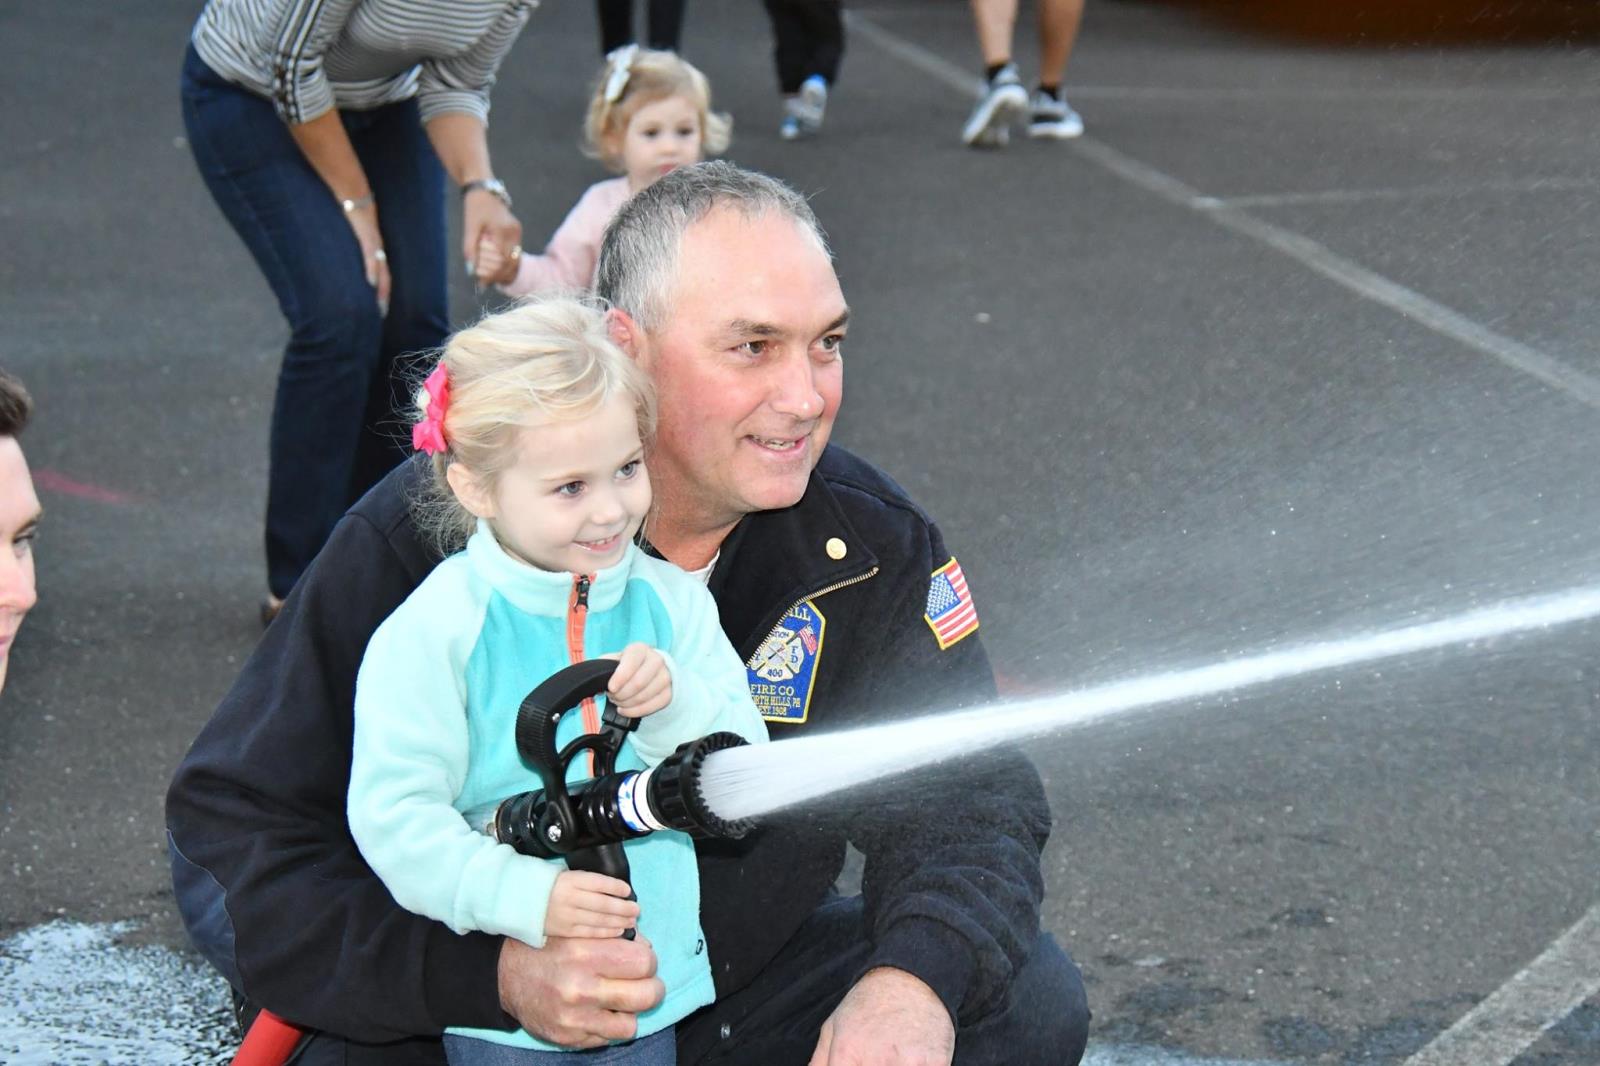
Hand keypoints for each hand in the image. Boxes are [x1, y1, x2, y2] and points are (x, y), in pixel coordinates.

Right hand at [343, 202, 389, 314]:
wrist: (352, 188)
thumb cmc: (349, 207)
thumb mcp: (351, 229)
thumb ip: (350, 243)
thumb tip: (333, 253)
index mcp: (373, 247)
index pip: (382, 273)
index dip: (383, 290)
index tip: (380, 307)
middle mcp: (376, 246)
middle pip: (385, 276)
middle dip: (384, 296)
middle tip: (382, 315)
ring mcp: (373, 241)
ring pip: (381, 270)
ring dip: (381, 289)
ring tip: (380, 307)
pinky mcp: (366, 235)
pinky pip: (370, 256)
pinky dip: (371, 270)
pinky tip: (371, 284)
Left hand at [463, 186, 521, 280]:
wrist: (483, 190)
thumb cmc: (474, 207)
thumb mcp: (469, 228)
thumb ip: (470, 249)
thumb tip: (471, 271)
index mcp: (504, 230)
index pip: (502, 260)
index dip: (493, 273)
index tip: (481, 283)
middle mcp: (514, 232)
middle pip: (510, 262)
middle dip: (498, 275)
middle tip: (484, 283)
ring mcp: (517, 231)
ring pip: (513, 258)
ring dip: (501, 269)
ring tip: (488, 278)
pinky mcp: (516, 231)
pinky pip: (512, 251)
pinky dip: (503, 260)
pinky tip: (493, 266)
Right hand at [498, 934, 663, 1048]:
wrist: (506, 976)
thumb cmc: (548, 948)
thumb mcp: (578, 930)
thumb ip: (613, 935)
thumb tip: (646, 946)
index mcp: (585, 954)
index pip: (644, 961)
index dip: (648, 959)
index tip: (640, 959)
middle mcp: (580, 989)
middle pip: (647, 995)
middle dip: (651, 987)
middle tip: (643, 982)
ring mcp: (574, 1019)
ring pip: (631, 1024)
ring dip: (630, 1011)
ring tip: (619, 999)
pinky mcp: (569, 1038)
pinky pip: (607, 1039)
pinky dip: (609, 1025)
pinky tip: (599, 1010)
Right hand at [545, 870, 638, 938]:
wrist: (520, 899)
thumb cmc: (548, 885)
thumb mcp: (566, 874)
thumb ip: (587, 882)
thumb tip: (615, 891)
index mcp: (570, 880)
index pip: (599, 883)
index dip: (616, 887)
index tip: (628, 891)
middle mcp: (569, 897)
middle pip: (602, 904)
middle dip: (623, 908)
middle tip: (636, 909)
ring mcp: (566, 916)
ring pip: (598, 920)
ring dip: (619, 921)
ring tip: (631, 921)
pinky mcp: (564, 931)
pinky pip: (589, 932)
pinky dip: (606, 932)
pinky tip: (618, 930)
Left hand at [603, 643, 671, 717]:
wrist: (648, 669)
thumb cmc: (626, 665)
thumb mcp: (613, 660)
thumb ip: (602, 666)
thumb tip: (596, 681)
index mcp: (640, 649)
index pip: (632, 661)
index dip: (620, 677)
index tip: (611, 688)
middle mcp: (656, 660)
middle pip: (639, 682)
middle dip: (621, 694)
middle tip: (612, 696)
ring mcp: (665, 676)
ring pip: (644, 696)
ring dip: (626, 703)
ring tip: (618, 701)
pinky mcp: (669, 692)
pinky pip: (652, 706)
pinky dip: (635, 712)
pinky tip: (625, 710)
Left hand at [808, 968, 954, 1065]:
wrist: (911, 978)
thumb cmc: (869, 1005)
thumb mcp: (834, 1027)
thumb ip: (819, 1063)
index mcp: (847, 1053)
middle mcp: (876, 1059)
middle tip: (877, 1062)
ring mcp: (908, 1063)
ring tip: (894, 1058)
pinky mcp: (936, 1063)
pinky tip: (913, 1060)